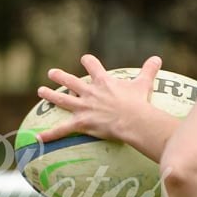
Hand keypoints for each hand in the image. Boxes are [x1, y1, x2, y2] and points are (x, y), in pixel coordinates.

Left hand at [37, 54, 161, 144]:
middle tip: (52, 73)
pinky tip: (38, 138)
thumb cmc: (138, 102)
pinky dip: (50, 134)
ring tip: (41, 91)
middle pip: (71, 81)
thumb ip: (149, 70)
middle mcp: (89, 92)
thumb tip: (158, 58)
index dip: (88, 62)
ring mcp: (83, 107)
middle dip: (60, 76)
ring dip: (50, 95)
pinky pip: (62, 130)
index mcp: (103, 82)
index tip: (84, 59)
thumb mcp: (143, 83)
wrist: (132, 119)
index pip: (92, 66)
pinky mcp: (81, 122)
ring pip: (62, 100)